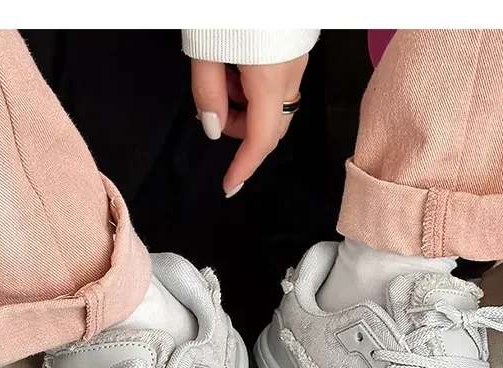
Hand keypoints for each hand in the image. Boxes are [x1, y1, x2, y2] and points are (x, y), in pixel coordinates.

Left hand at [190, 55, 308, 195]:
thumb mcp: (204, 45)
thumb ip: (207, 91)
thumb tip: (213, 128)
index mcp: (270, 78)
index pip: (260, 139)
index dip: (244, 167)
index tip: (229, 186)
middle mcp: (292, 73)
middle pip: (272, 128)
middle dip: (241, 133)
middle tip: (213, 114)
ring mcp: (298, 60)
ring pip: (276, 108)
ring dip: (247, 109)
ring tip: (221, 80)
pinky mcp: (295, 49)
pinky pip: (279, 85)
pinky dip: (255, 90)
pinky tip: (235, 67)